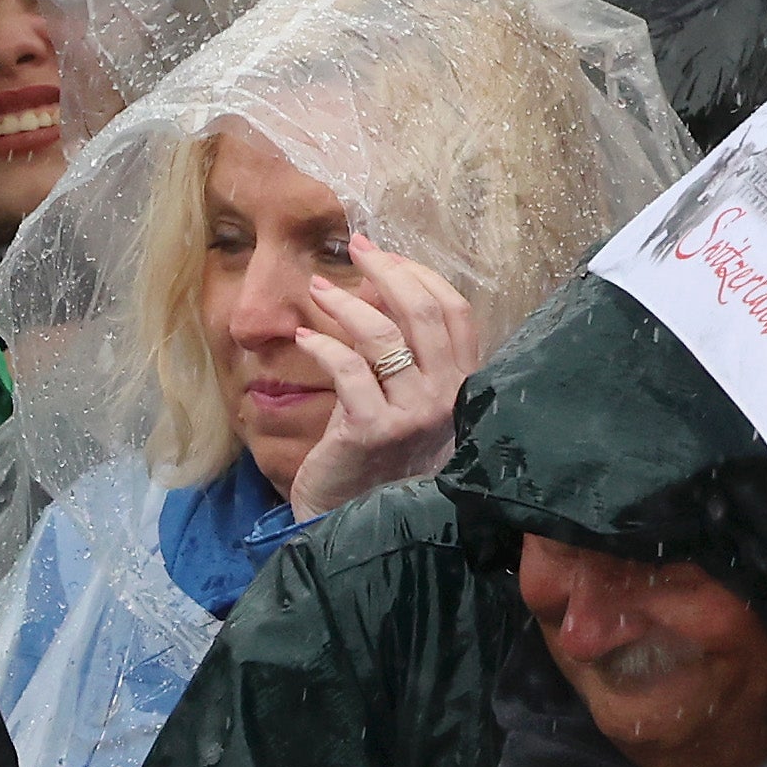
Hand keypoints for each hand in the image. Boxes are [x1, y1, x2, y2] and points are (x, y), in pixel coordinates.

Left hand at [281, 235, 482, 515]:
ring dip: (345, 302)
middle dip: (386, 270)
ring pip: (383, 335)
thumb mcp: (408, 401)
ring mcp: (413, 415)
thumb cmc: (382, 457)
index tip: (389, 255)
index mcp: (463, 386)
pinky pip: (347, 368)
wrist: (358, 519)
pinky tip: (303, 337)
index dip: (422, 275)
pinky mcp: (373, 430)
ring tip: (318, 289)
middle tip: (356, 247)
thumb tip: (379, 290)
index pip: (456, 312)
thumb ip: (409, 356)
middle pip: (423, 312)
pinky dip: (322, 344)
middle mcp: (446, 398)